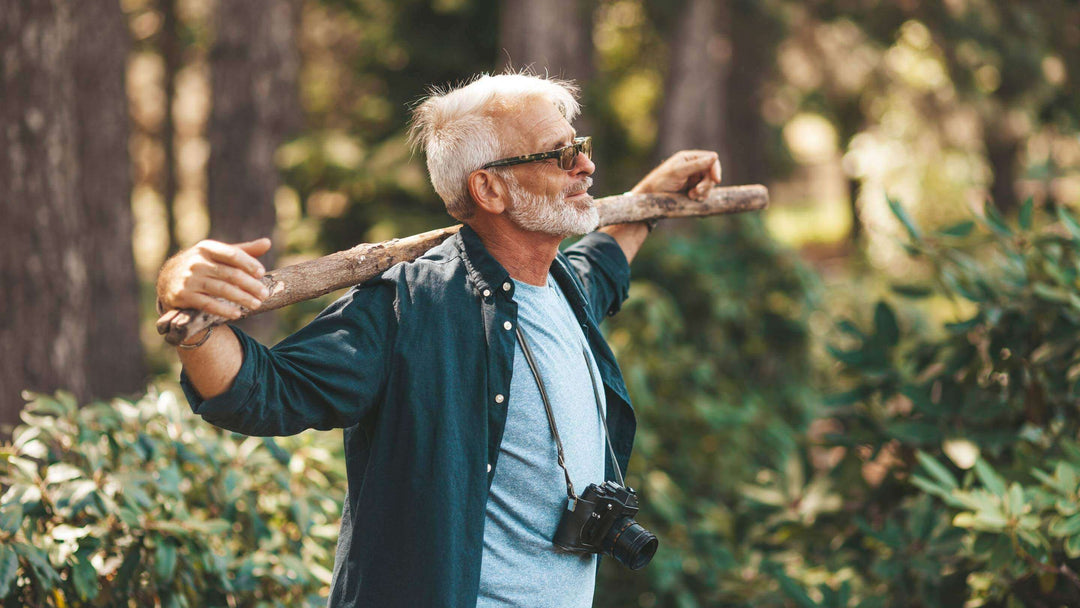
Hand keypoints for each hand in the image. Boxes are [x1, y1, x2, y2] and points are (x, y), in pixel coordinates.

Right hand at [156, 238, 271, 319]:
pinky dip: (224, 310)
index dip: (249, 263)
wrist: (167, 280)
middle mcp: (196, 261)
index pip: (232, 254)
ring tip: (256, 305)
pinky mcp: (183, 295)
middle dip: (250, 285)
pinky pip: (207, 304)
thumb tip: (267, 243)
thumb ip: (243, 250)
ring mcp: (189, 279)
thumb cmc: (202, 265)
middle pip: (230, 274)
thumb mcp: (218, 254)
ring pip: (221, 289)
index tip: (262, 273)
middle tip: (265, 294)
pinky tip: (237, 314)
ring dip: (242, 298)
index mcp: (207, 248)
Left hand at [630, 150, 721, 199]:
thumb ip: (696, 165)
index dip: (715, 170)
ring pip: (709, 185)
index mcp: (690, 158)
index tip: (716, 180)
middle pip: (712, 174)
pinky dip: (701, 197)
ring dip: (703, 192)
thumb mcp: (679, 172)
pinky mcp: (693, 189)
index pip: (711, 160)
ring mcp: (694, 178)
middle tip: (697, 191)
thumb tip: (715, 157)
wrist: (650, 197)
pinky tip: (692, 198)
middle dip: (707, 184)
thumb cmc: (661, 181)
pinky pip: (704, 193)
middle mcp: (694, 167)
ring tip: (691, 196)